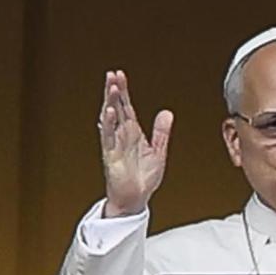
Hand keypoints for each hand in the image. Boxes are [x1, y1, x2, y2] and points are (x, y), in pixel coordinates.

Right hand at [97, 70, 172, 217]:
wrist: (136, 199)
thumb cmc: (143, 178)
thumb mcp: (159, 152)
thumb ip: (162, 132)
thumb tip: (167, 113)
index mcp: (133, 133)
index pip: (126, 107)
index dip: (124, 91)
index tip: (120, 75)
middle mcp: (122, 136)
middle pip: (116, 108)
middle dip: (114, 91)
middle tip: (112, 74)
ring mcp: (115, 145)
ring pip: (110, 119)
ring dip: (109, 103)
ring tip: (111, 88)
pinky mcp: (111, 156)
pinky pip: (108, 138)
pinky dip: (108, 124)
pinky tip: (109, 112)